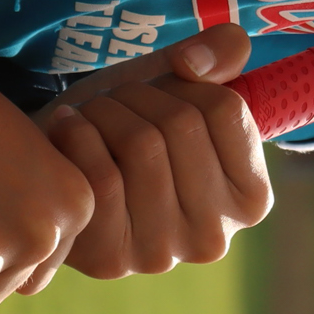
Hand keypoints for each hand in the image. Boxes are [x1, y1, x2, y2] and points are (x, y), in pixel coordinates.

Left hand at [37, 24, 272, 274]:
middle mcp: (215, 237)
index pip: (227, 109)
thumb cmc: (133, 125)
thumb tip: (195, 63)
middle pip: (182, 125)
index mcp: (251, 200)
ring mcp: (164, 254)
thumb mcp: (183, 82)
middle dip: (140, 94)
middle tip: (117, 98)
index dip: (184, 81)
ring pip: (142, 145)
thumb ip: (219, 53)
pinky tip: (67, 126)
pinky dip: (77, 135)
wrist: (61, 172)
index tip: (160, 87)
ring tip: (92, 111)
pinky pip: (102, 178)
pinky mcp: (112, 260)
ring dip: (107, 110)